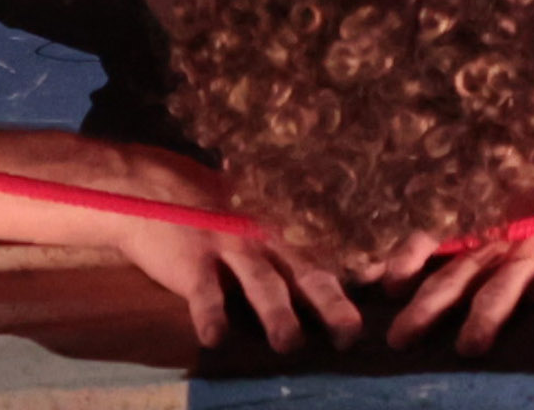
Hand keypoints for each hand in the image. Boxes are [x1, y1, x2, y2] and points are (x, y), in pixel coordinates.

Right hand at [92, 164, 366, 352]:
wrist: (147, 190)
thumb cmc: (211, 207)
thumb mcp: (255, 211)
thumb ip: (289, 234)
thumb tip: (334, 260)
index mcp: (283, 223)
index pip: (329, 245)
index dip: (357, 265)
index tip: (385, 282)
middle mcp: (263, 234)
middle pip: (305, 269)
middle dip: (331, 302)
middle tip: (351, 333)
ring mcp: (228, 246)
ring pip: (260, 282)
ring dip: (277, 313)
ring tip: (290, 343)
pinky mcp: (192, 262)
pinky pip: (204, 293)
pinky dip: (211, 316)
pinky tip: (215, 338)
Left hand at [386, 205, 533, 351]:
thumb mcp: (515, 219)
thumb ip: (477, 244)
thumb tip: (430, 272)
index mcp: (486, 231)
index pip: (433, 241)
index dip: (402, 260)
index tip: (376, 283)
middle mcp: (504, 243)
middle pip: (456, 277)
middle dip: (425, 308)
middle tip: (398, 338)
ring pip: (500, 291)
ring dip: (483, 320)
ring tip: (468, 348)